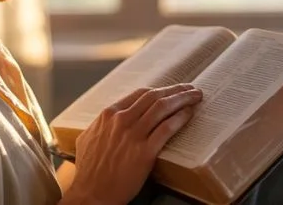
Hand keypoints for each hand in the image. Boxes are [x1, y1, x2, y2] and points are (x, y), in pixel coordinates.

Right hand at [63, 84, 202, 203]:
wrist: (92, 193)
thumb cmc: (88, 171)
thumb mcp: (87, 138)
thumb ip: (100, 125)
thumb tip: (107, 121)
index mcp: (109, 114)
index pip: (140, 94)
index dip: (159, 90)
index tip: (171, 90)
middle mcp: (121, 120)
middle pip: (154, 96)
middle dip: (176, 90)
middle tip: (190, 89)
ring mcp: (133, 134)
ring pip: (163, 107)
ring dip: (183, 99)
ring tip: (195, 97)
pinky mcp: (144, 151)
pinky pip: (167, 128)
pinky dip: (181, 118)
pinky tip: (189, 114)